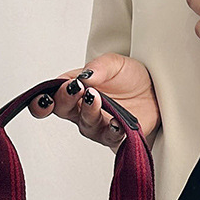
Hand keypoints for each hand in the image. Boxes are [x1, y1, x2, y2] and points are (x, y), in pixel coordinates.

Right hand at [28, 52, 160, 151]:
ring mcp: (98, 124)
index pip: (51, 95)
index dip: (42, 100)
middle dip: (64, 100)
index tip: (45, 97)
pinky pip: (110, 137)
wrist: (156, 90)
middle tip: (75, 89)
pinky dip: (112, 130)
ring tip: (96, 99)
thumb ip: (98, 67)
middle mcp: (82, 109)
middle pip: (63, 110)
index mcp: (75, 89)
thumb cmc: (130, 76)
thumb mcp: (114, 62)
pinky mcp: (115, 135)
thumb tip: (85, 76)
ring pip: (85, 124)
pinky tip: (115, 122)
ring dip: (89, 112)